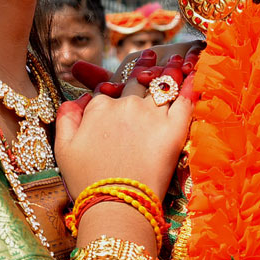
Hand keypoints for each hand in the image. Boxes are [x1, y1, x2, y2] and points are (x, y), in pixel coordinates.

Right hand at [54, 54, 195, 196]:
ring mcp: (151, 115)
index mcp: (99, 109)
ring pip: (162, 84)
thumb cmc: (87, 182)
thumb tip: (76, 99)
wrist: (115, 205)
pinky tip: (196, 74)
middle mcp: (125, 105)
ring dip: (169, 69)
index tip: (120, 76)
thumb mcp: (63, 150)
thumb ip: (66, 118)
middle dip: (145, 66)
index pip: (107, 88)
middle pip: (137, 81)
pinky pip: (185, 100)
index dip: (114, 82)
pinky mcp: (174, 128)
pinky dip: (192, 85)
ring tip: (176, 58)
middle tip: (153, 53)